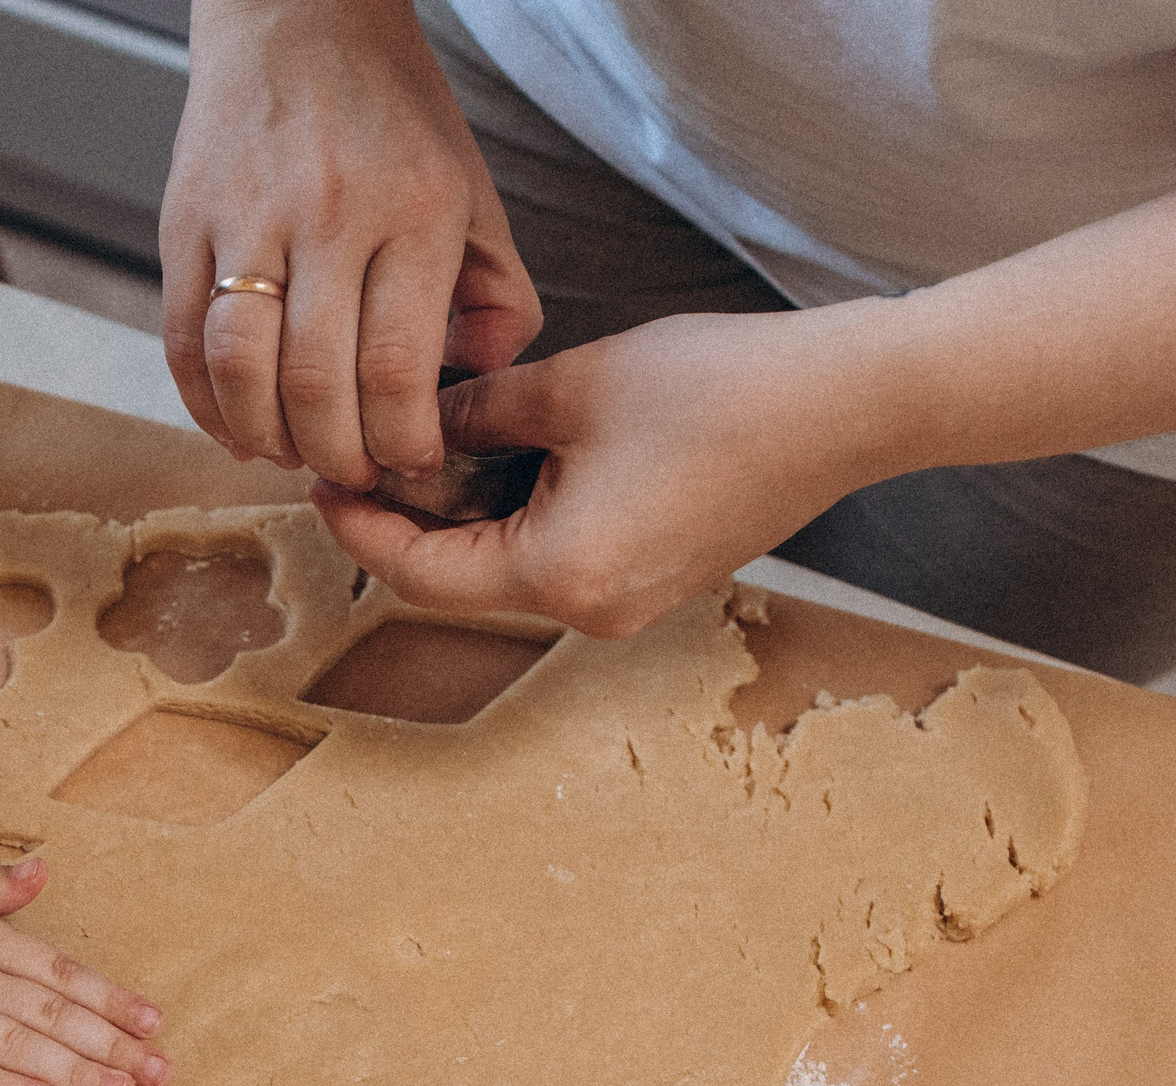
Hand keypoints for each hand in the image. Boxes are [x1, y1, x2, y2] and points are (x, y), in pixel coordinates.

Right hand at [162, 0, 540, 488]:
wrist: (297, 17)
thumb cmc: (392, 111)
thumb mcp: (472, 187)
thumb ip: (495, 290)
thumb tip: (478, 377)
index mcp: (413, 209)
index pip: (396, 366)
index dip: (400, 440)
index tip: (409, 462)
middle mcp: (326, 214)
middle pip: (316, 382)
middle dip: (335, 455)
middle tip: (350, 473)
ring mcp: (245, 219)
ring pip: (240, 367)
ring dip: (265, 436)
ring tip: (292, 454)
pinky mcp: (183, 224)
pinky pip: (183, 340)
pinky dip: (205, 403)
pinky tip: (237, 427)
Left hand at [312, 305, 900, 635]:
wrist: (852, 401)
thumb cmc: (724, 388)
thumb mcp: (573, 386)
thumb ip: (479, 414)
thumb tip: (417, 421)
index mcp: (560, 574)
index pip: (420, 572)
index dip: (362, 524)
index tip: (322, 477)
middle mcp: (591, 610)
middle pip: (459, 578)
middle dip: (408, 518)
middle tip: (361, 454)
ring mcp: (629, 602)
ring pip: (509, 567)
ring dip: (464, 515)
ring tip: (424, 445)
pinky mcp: (657, 576)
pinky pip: (560, 556)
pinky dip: (518, 514)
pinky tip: (499, 457)